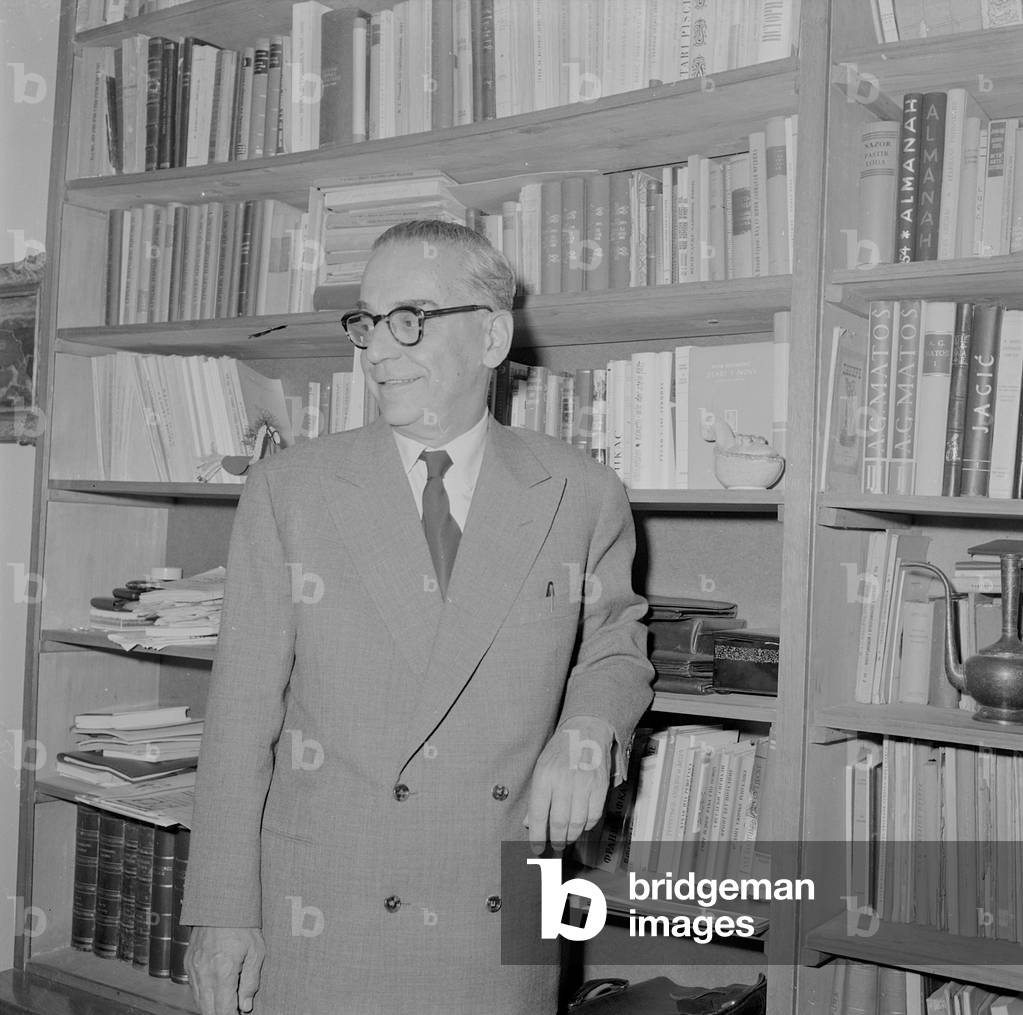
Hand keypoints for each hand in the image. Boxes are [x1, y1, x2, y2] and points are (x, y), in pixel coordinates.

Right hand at [185, 926, 265, 1014]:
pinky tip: (215, 993)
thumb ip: (251, 981)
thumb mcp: (256, 951)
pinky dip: (203, 996)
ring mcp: (194, 969)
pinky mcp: (188, 963)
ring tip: (227, 1003)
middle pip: (208, 1011)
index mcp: (223, 973)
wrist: (221, 902)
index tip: (240, 1014)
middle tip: (234, 1010)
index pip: (224, 1011)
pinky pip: (194, 988)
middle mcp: (204, 974)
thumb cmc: (243, 924)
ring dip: (211, 1007)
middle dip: (221, 1014)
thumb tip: (245, 1006)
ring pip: (199, 1002)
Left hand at [525, 716, 612, 853]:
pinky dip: (587, 826)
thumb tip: (528, 824)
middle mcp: (563, 780)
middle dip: (556, 840)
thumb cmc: (560, 750)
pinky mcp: (600, 786)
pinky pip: (594, 815)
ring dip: (572, 835)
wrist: (586, 730)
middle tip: (555, 846)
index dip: (536, 836)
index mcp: (544, 775)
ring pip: (578, 822)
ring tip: (567, 837)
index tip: (536, 848)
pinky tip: (582, 824)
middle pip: (559, 823)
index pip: (538, 814)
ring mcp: (584, 783)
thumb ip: (535, 797)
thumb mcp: (541, 768)